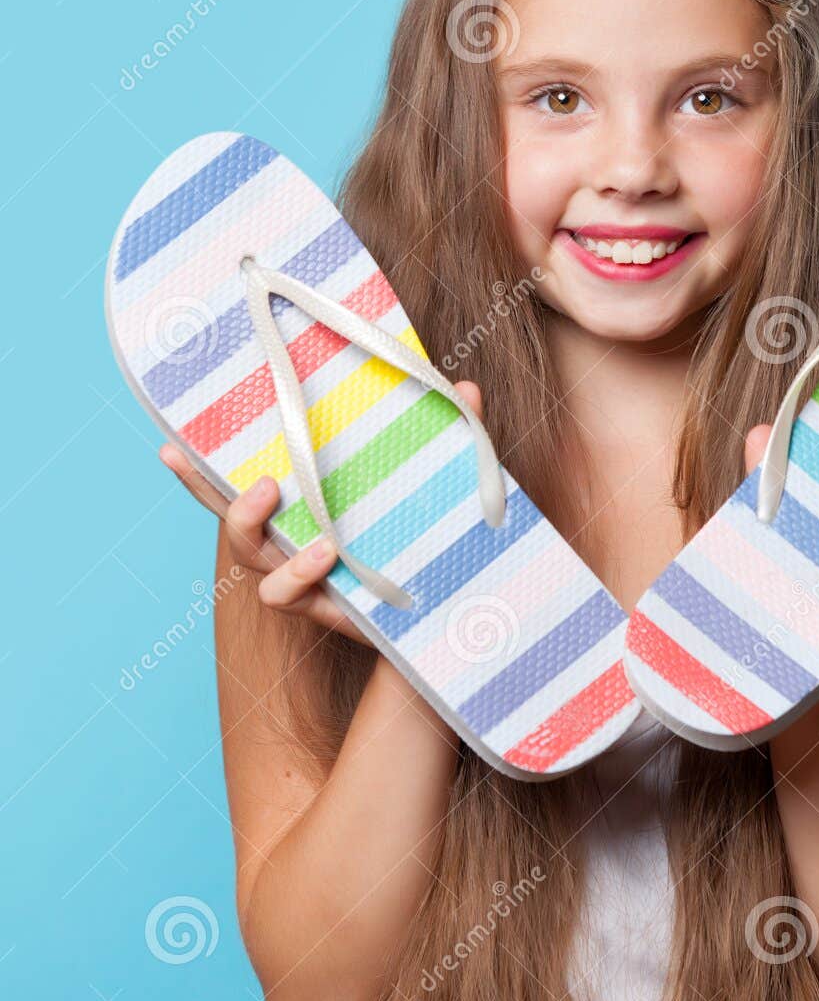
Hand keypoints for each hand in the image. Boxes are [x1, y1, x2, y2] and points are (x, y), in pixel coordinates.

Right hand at [158, 381, 483, 641]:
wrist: (456, 602)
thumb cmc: (427, 530)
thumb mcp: (433, 476)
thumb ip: (446, 435)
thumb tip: (466, 386)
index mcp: (300, 514)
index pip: (239, 492)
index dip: (199, 476)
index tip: (169, 447)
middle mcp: (292, 552)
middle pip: (241, 537)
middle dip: (237, 510)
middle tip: (266, 485)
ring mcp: (310, 587)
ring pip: (267, 581)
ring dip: (285, 556)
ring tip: (320, 540)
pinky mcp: (334, 615)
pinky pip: (303, 602)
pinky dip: (307, 578)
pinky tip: (329, 558)